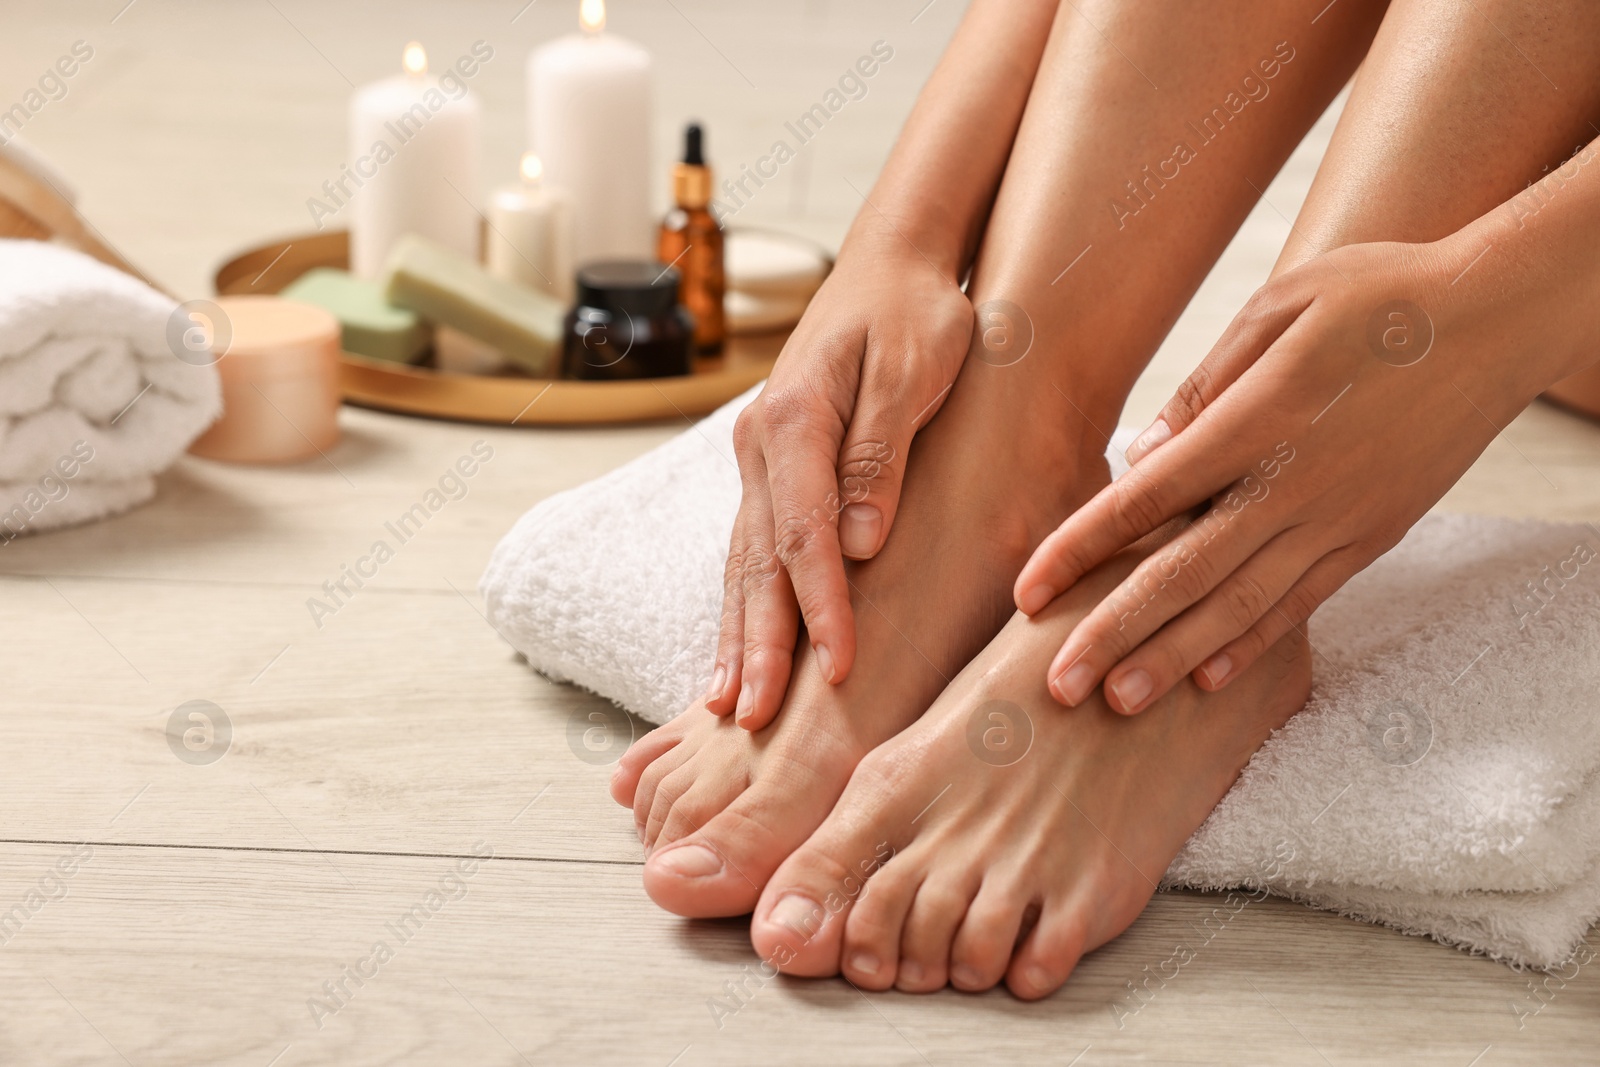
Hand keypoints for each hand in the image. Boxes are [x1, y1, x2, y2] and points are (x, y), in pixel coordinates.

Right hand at [710, 227, 972, 728]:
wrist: (894, 262)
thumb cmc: (918, 311)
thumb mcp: (915, 367)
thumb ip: (882, 453)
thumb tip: (861, 543)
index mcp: (795, 420)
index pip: (804, 535)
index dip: (821, 608)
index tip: (841, 669)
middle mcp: (762, 443)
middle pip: (757, 560)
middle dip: (759, 644)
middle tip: (757, 718)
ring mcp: (758, 457)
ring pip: (743, 560)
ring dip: (738, 635)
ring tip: (729, 706)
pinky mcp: (770, 469)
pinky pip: (751, 548)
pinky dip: (742, 605)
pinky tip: (735, 653)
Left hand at [1012, 237, 1547, 712]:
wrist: (1501, 318)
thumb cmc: (1378, 297)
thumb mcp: (1279, 308)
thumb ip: (1203, 387)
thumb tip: (1140, 457)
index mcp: (1258, 421)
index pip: (1145, 499)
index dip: (1079, 549)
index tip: (1026, 591)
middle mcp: (1295, 485)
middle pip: (1184, 573)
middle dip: (1112, 632)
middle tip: (1055, 685)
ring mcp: (1340, 519)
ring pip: (1240, 605)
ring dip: (1173, 658)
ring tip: (1118, 701)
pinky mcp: (1374, 536)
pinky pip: (1303, 602)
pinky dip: (1253, 643)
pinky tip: (1209, 679)